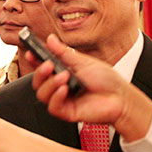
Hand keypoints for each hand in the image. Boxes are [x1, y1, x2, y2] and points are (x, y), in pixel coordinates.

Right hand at [30, 35, 151, 140]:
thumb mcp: (83, 61)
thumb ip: (63, 52)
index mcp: (62, 72)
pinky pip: (52, 106)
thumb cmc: (106, 80)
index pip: (42, 67)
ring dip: (50, 84)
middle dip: (39, 72)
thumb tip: (50, 39)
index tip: (30, 53)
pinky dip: (56, 97)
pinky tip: (65, 90)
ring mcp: (62, 100)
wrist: (121, 97)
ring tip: (64, 77)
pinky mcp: (66, 112)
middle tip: (48, 65)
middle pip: (37, 82)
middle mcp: (59, 86)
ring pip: (42, 94)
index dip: (34, 60)